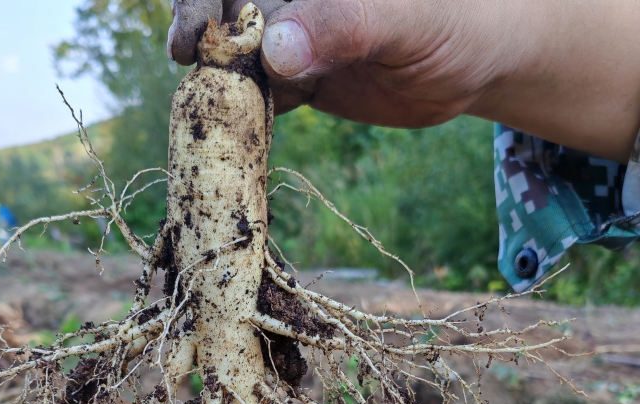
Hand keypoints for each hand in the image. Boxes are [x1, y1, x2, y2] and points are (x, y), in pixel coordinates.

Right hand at [168, 0, 639, 162]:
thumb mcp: (406, 18)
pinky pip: (258, 92)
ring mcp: (293, 34)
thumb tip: (275, 51)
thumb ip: (344, 25)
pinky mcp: (298, 77)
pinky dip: (244, 111)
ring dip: (218, 79)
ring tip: (207, 105)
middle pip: (226, 6)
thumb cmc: (457, 21)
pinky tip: (235, 129)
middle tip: (189, 60)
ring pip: (236, 52)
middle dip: (201, 31)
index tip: (196, 31)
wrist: (476, 66)